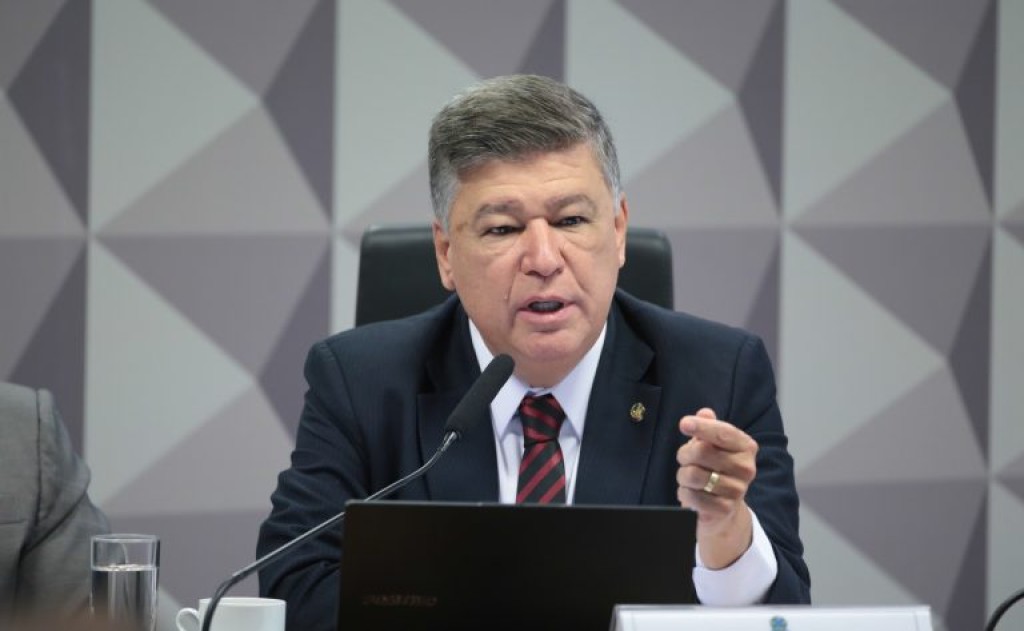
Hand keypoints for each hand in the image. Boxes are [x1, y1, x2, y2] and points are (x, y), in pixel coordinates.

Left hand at [676, 408, 757, 568]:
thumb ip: (709, 427)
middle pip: (701, 452)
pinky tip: (691, 493)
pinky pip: (691, 496)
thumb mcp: (713, 445)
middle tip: (686, 460)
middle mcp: (746, 468)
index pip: (722, 432)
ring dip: (683, 475)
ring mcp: (737, 490)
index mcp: (746, 447)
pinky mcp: (724, 509)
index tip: (684, 424)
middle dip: (685, 454)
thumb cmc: (716, 469)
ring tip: (689, 478)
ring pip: (692, 474)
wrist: (725, 509)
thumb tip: (705, 413)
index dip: (701, 427)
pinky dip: (684, 493)